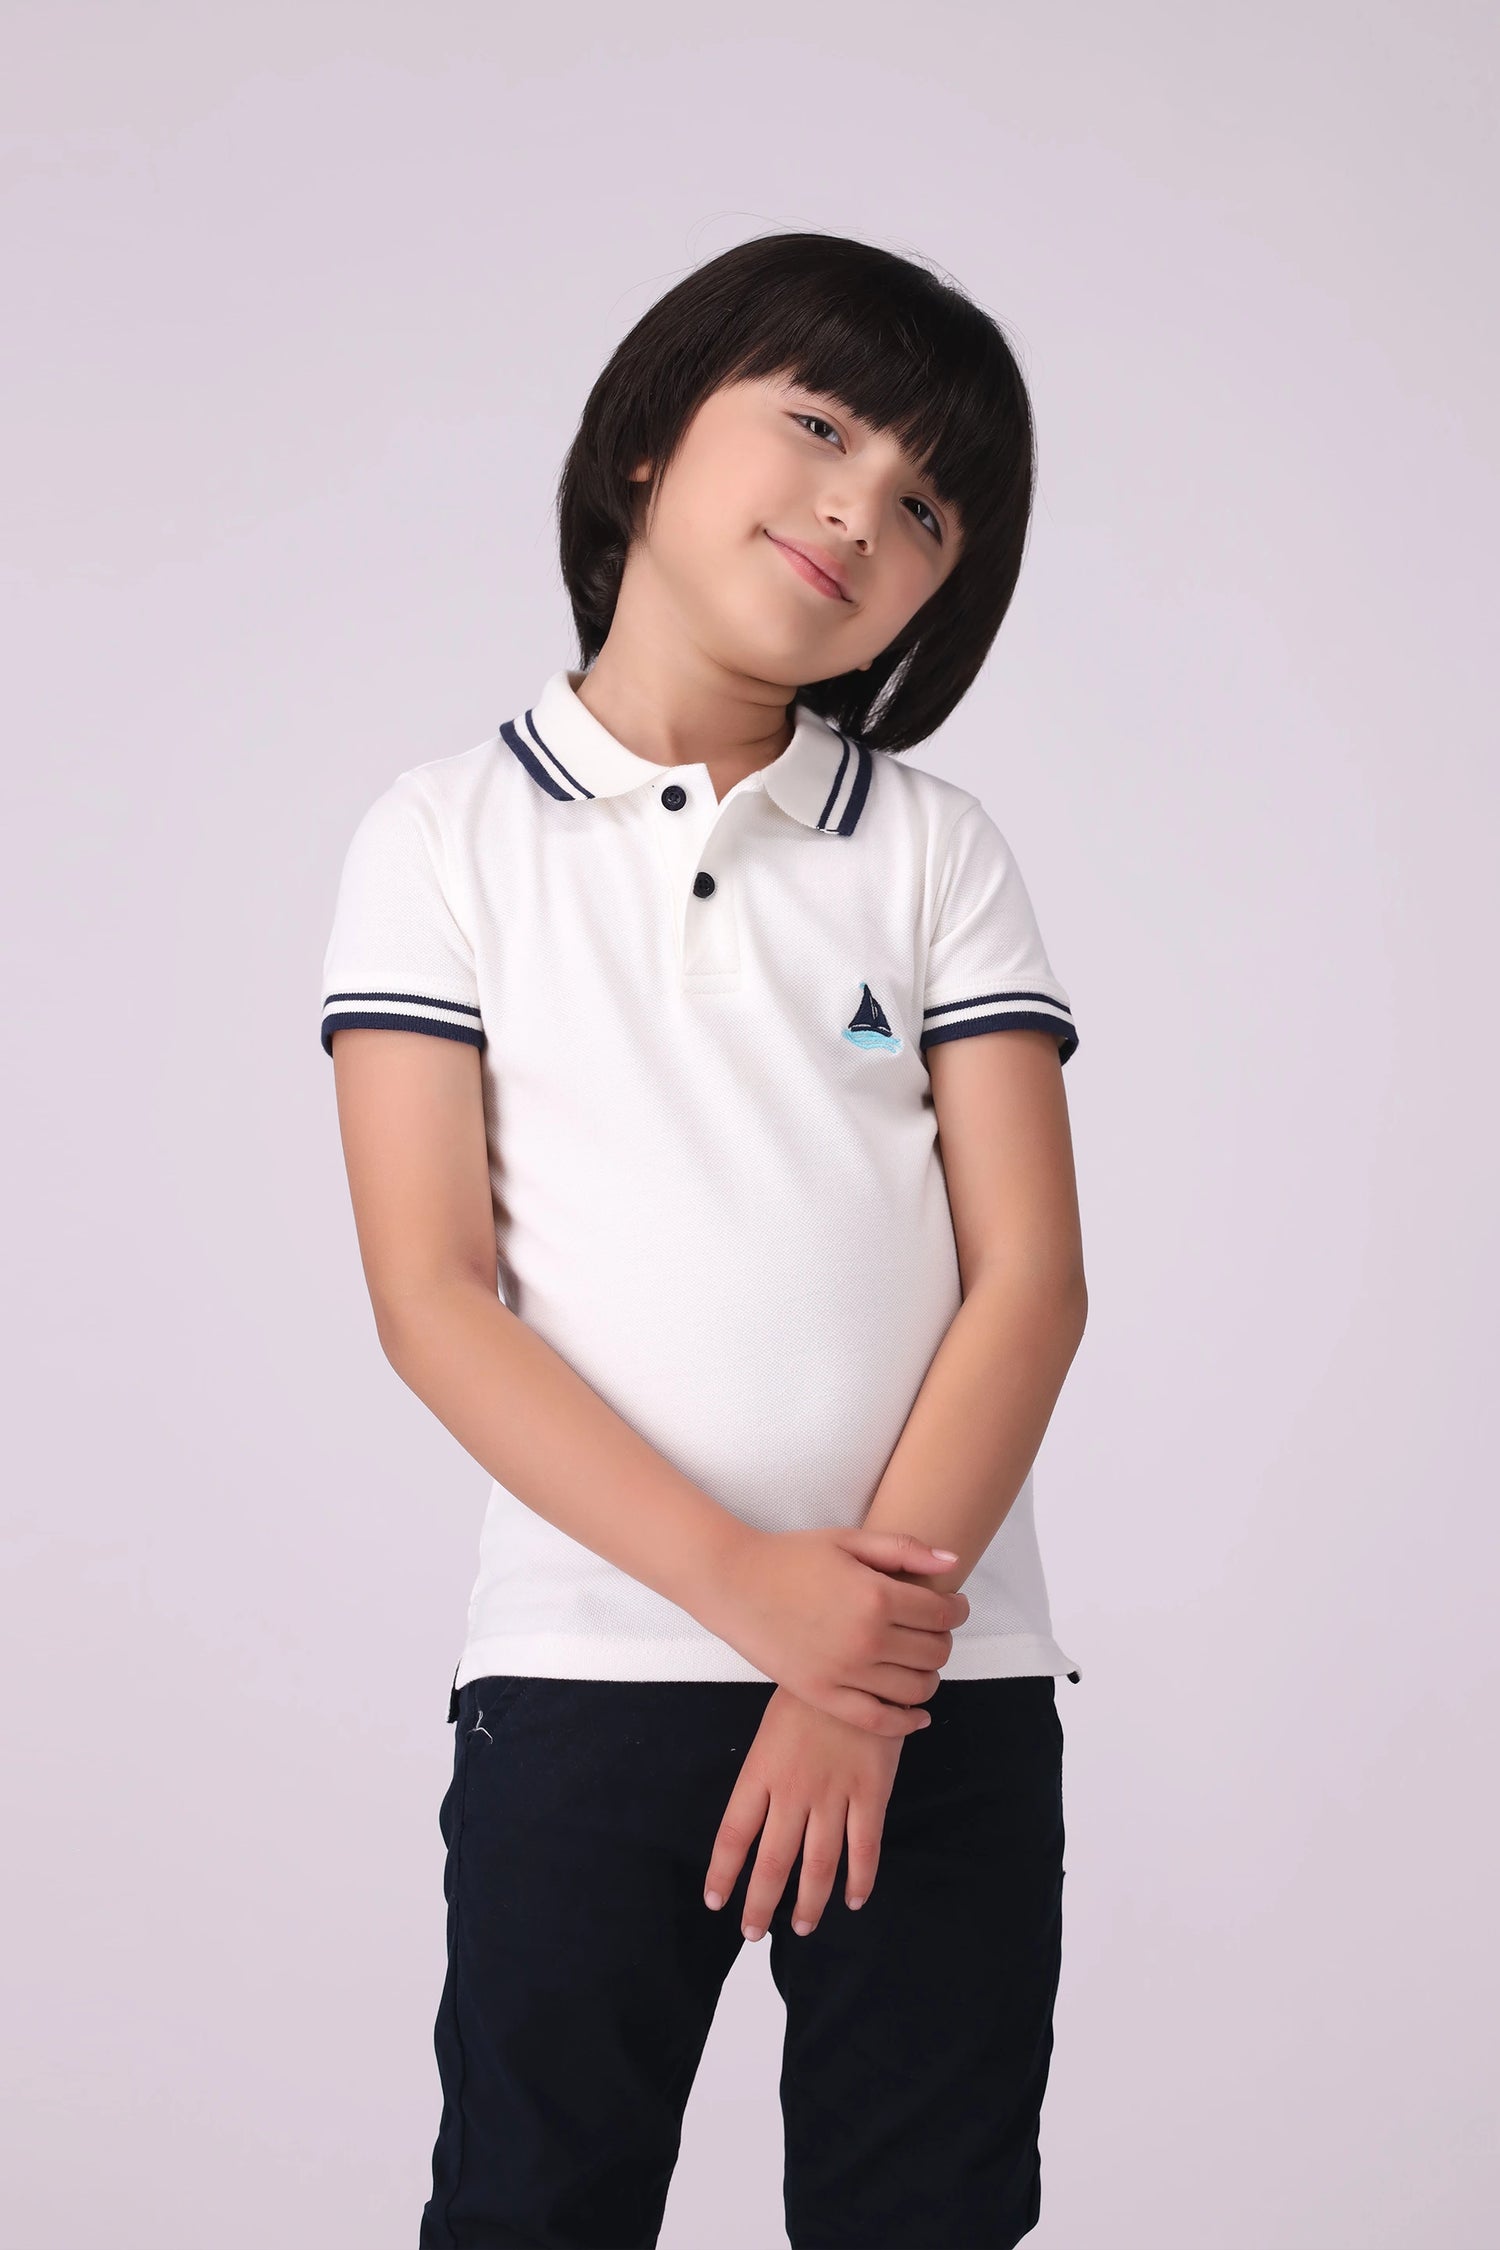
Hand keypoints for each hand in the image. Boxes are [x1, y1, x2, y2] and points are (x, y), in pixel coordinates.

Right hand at [700, 1525, 969, 1735]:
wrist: (733, 1583)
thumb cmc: (790, 1556)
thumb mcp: (848, 1540)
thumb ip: (904, 1549)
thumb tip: (954, 1562)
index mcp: (877, 1596)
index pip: (943, 1614)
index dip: (958, 1610)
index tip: (954, 1605)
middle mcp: (867, 1639)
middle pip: (935, 1652)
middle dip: (944, 1640)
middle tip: (933, 1630)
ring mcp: (845, 1673)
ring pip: (916, 1689)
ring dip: (929, 1676)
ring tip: (920, 1662)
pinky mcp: (823, 1695)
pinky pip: (878, 1720)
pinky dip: (906, 1722)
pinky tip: (916, 1714)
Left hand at [703, 1685, 906, 1938]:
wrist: (854, 1662)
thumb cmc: (806, 1694)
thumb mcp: (769, 1730)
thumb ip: (763, 1776)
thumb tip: (753, 1820)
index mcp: (761, 1772)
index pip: (733, 1835)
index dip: (723, 1873)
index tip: (716, 1900)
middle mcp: (793, 1790)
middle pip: (773, 1861)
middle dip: (761, 1902)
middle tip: (753, 1932)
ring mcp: (834, 1793)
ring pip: (819, 1863)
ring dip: (809, 1901)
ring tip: (801, 1927)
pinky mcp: (871, 1791)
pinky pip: (864, 1846)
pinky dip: (860, 1878)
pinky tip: (854, 1899)